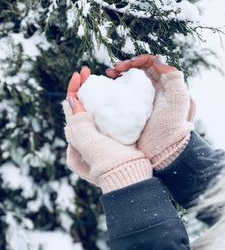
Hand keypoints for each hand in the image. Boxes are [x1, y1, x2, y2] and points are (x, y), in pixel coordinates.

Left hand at [63, 68, 151, 192]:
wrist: (129, 176)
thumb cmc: (108, 163)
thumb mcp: (89, 144)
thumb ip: (79, 124)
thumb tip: (71, 100)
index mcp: (76, 137)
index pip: (70, 107)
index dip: (73, 88)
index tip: (80, 74)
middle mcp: (85, 136)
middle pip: (80, 107)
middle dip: (82, 88)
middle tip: (88, 72)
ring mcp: (99, 135)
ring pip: (94, 109)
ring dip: (95, 93)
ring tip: (100, 80)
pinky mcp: (113, 136)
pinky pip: (108, 115)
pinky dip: (108, 103)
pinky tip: (114, 95)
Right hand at [106, 54, 195, 169]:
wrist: (163, 153)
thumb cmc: (171, 128)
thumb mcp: (178, 102)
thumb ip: (174, 79)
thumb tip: (158, 61)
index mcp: (165, 86)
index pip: (152, 64)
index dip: (139, 60)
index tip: (128, 65)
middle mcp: (154, 92)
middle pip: (138, 71)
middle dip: (125, 66)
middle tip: (113, 70)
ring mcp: (143, 102)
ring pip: (129, 82)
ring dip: (118, 75)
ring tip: (108, 75)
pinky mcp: (133, 113)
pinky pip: (123, 96)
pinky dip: (115, 90)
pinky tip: (108, 90)